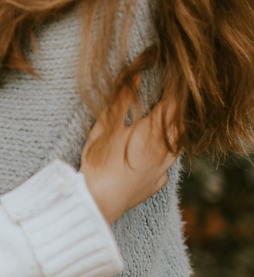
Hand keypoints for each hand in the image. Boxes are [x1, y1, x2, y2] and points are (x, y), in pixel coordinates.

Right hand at [80, 87, 177, 223]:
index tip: (173, 78)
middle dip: (176, 109)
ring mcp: (161, 171)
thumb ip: (122, 100)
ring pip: (177, 146)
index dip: (174, 91)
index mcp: (152, 134)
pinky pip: (168, 165)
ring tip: (167, 119)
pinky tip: (159, 152)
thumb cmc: (99, 162)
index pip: (171, 106)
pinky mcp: (154, 184)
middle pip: (178, 126)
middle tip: (171, 95)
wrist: (97, 201)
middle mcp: (162, 152)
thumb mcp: (106, 126)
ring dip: (174, 131)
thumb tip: (136, 75)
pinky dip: (167, 153)